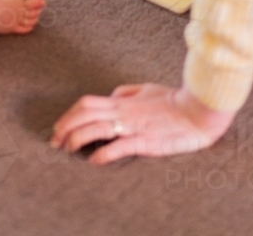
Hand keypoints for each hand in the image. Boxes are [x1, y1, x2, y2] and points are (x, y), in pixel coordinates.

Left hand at [50, 84, 235, 163]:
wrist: (197, 111)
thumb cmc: (174, 100)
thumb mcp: (148, 89)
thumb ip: (128, 91)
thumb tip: (112, 96)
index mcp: (123, 100)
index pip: (87, 103)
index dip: (69, 114)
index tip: (59, 127)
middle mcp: (123, 111)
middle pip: (85, 113)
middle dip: (65, 126)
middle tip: (55, 142)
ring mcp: (133, 126)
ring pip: (96, 127)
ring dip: (77, 139)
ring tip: (67, 150)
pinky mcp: (145, 140)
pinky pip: (119, 146)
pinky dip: (103, 154)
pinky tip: (93, 162)